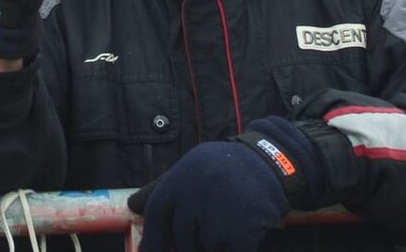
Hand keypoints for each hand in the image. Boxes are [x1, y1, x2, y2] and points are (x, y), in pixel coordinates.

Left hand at [127, 117, 323, 251]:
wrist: (272, 162)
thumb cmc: (227, 168)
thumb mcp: (191, 168)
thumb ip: (162, 188)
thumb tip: (133, 206)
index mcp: (180, 178)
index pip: (157, 213)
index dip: (152, 240)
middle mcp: (194, 195)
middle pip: (182, 239)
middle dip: (192, 244)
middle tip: (210, 230)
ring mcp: (216, 214)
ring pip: (205, 248)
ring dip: (216, 243)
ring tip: (231, 220)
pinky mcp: (239, 232)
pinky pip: (229, 251)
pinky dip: (238, 246)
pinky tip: (245, 230)